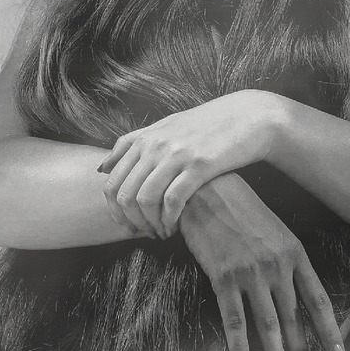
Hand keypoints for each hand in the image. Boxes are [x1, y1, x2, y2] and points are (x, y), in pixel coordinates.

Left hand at [98, 90, 285, 237]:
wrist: (248, 117)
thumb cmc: (206, 126)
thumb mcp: (165, 128)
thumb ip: (133, 145)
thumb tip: (102, 168)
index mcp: (144, 138)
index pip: (111, 182)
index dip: (115, 211)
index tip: (128, 224)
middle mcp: (155, 145)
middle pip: (124, 194)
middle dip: (131, 221)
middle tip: (144, 233)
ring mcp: (176, 154)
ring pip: (145, 199)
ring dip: (150, 224)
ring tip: (161, 232)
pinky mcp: (199, 165)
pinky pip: (172, 200)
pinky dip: (169, 220)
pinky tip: (175, 227)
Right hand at [177, 173, 345, 350]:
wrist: (207, 191)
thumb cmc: (242, 211)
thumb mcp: (276, 231)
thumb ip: (289, 261)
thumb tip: (298, 294)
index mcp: (295, 254)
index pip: (319, 301)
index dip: (330, 332)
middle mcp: (277, 266)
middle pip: (294, 319)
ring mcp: (250, 273)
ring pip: (267, 325)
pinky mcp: (223, 277)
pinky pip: (234, 320)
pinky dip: (238, 347)